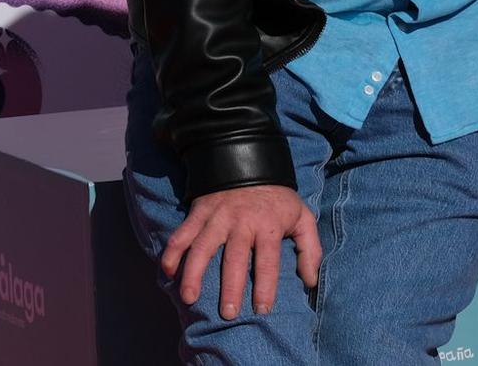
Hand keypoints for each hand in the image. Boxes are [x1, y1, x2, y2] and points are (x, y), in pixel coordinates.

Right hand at [162, 183, 319, 318]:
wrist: (249, 162)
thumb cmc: (278, 198)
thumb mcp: (302, 216)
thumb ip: (310, 248)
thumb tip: (310, 281)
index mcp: (269, 225)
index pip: (268, 260)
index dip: (266, 286)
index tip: (262, 309)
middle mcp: (242, 222)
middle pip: (235, 258)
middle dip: (231, 287)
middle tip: (228, 314)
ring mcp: (218, 217)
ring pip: (203, 247)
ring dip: (194, 273)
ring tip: (189, 298)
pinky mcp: (199, 212)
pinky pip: (183, 233)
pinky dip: (172, 251)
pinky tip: (168, 271)